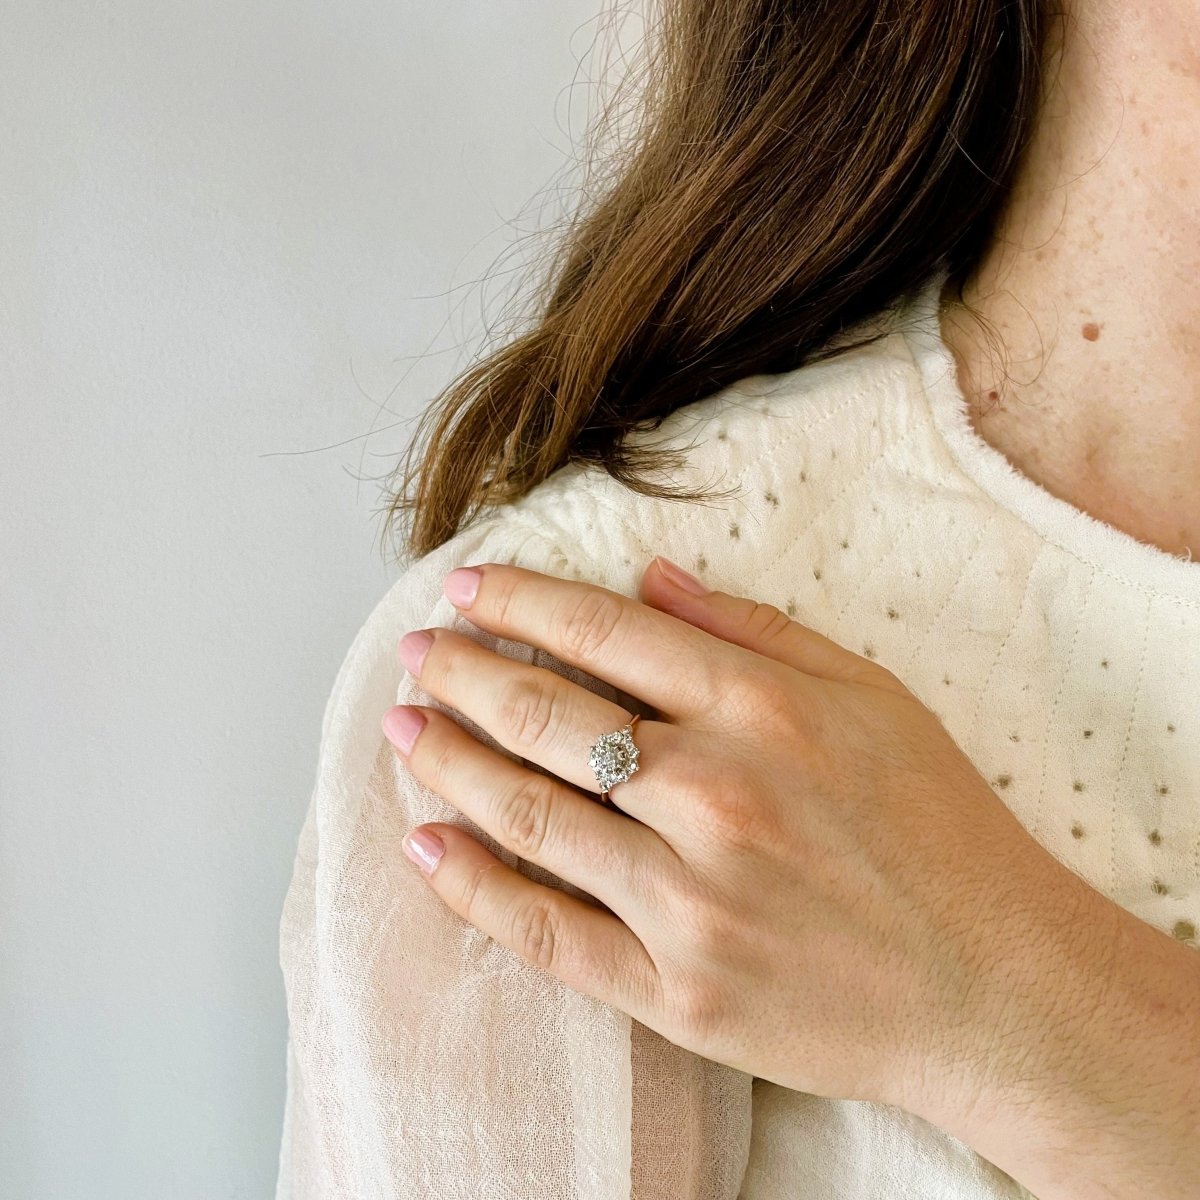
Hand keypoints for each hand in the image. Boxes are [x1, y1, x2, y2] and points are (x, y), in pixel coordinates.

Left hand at [380, 555, 1090, 1116]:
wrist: (992, 984)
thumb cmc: (938, 827)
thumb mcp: (870, 696)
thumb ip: (756, 631)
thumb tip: (650, 576)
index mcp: (762, 713)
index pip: (605, 635)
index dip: (521, 603)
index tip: (466, 590)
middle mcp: (716, 797)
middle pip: (548, 717)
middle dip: (464, 673)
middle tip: (418, 652)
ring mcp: (690, 902)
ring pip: (530, 816)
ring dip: (449, 763)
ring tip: (403, 727)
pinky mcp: (677, 991)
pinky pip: (547, 933)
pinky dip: (473, 887)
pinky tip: (424, 845)